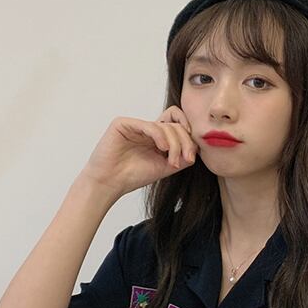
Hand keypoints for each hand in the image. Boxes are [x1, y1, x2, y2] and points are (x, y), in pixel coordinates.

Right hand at [79, 106, 196, 198]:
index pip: (179, 126)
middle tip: (183, 160)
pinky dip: (160, 137)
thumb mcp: (165, 166)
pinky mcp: (124, 123)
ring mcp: (137, 125)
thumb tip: (198, 146)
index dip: (189, 138)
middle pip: (176, 125)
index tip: (191, 156)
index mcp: (157, 137)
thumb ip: (181, 156)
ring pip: (166, 126)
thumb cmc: (133, 176)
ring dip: (174, 144)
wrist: (110, 183)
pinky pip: (150, 125)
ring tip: (171, 161)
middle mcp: (148, 129)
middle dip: (184, 143)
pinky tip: (162, 149)